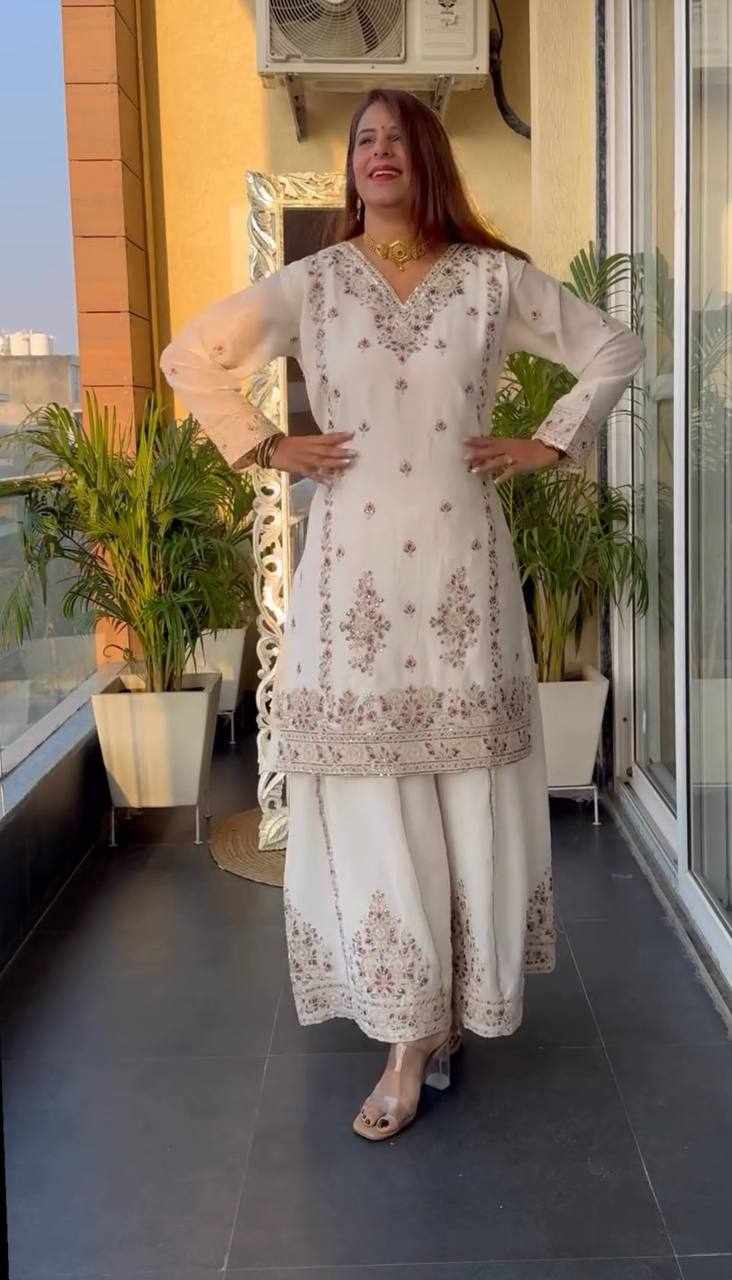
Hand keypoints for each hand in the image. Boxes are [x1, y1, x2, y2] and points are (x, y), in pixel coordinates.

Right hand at [240, 432, 358, 484]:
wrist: (270, 449)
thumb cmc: (287, 445)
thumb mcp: (303, 442)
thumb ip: (316, 444)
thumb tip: (331, 446)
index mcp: (310, 440)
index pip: (327, 437)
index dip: (340, 436)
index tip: (352, 435)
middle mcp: (309, 449)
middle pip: (327, 449)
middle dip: (341, 451)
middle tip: (354, 452)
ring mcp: (304, 459)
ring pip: (322, 461)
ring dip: (335, 463)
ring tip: (347, 464)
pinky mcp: (299, 468)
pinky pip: (312, 474)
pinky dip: (321, 478)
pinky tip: (330, 482)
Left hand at [462, 435, 561, 480]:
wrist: (547, 449)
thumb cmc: (528, 448)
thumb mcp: (513, 446)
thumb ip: (499, 450)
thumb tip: (483, 457)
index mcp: (506, 442)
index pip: (488, 440)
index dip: (476, 440)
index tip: (463, 440)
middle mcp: (508, 448)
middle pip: (490, 450)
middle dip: (477, 453)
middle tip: (464, 457)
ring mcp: (515, 457)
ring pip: (498, 461)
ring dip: (486, 466)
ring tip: (474, 471)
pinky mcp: (522, 465)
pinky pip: (511, 472)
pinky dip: (504, 476)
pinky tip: (496, 482)